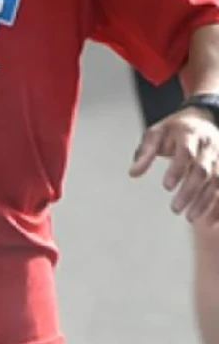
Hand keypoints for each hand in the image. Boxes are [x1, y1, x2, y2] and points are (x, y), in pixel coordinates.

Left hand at [130, 109, 218, 224]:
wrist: (203, 120)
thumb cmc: (173, 130)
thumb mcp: (155, 134)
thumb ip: (145, 153)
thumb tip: (132, 174)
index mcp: (190, 135)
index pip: (187, 153)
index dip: (178, 170)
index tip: (166, 186)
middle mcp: (210, 147)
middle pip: (203, 171)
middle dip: (190, 191)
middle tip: (174, 209)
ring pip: (217, 182)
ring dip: (205, 202)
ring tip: (189, 218)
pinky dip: (218, 207)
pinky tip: (210, 223)